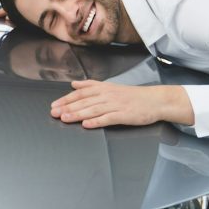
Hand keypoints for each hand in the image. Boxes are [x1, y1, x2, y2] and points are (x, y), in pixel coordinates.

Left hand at [50, 80, 194, 128]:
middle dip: (67, 107)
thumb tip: (74, 84)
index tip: (54, 105)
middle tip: (54, 113)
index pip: (81, 93)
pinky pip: (108, 118)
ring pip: (93, 109)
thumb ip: (91, 85)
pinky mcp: (124, 115)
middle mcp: (108, 96)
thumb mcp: (110, 86)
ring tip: (65, 118)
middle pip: (84, 101)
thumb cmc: (132, 95)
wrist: (155, 100)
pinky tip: (86, 124)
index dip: (66, 99)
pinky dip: (96, 121)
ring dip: (77, 114)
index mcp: (103, 88)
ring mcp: (116, 105)